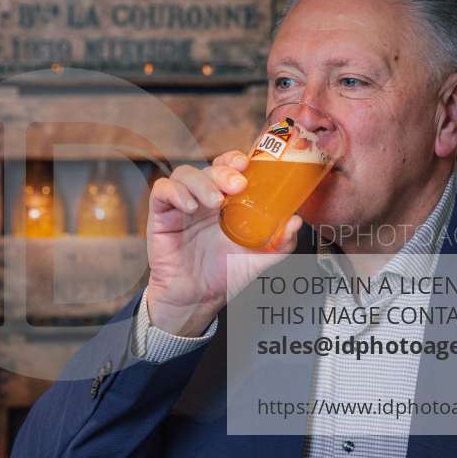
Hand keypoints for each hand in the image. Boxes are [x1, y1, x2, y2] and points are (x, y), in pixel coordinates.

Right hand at [145, 150, 301, 335]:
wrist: (196, 298)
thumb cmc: (224, 274)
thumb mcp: (259, 259)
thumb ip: (280, 242)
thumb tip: (296, 221)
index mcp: (227, 202)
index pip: (229, 167)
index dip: (235, 159)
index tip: (247, 165)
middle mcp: (204, 198)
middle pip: (210, 167)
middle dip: (224, 171)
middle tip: (237, 186)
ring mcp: (181, 205)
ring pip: (185, 174)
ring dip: (201, 182)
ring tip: (213, 203)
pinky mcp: (160, 214)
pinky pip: (162, 190)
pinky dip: (176, 192)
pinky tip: (189, 207)